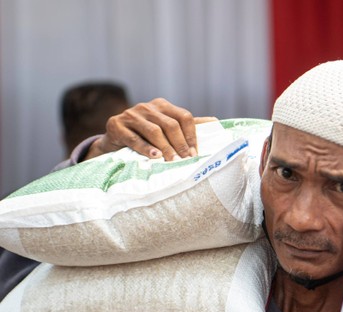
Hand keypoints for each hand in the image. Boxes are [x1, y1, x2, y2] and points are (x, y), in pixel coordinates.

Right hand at [86, 98, 216, 160]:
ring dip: (166, 148)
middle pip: (170, 125)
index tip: (195, 153)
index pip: (184, 117)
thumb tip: (215, 121)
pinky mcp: (116, 125)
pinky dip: (146, 148)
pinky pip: (134, 138)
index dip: (192, 135)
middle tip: (186, 160)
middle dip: (180, 144)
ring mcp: (131, 114)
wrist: (114, 139)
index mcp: (162, 105)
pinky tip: (155, 157)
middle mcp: (147, 107)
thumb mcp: (166, 127)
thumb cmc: (145, 135)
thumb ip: (187, 125)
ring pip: (154, 131)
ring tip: (173, 161)